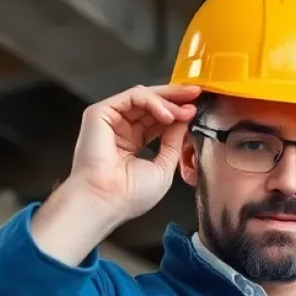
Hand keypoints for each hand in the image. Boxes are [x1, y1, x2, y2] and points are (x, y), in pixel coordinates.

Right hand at [68, 83, 200, 221]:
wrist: (106, 200)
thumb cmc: (129, 195)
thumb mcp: (164, 167)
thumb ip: (173, 142)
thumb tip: (183, 120)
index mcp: (132, 146)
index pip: (157, 121)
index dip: (177, 114)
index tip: (195, 110)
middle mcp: (120, 131)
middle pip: (150, 105)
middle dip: (175, 99)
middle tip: (195, 95)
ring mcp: (110, 121)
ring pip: (142, 97)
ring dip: (167, 101)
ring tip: (184, 110)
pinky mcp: (100, 113)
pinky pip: (132, 97)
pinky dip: (153, 102)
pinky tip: (168, 115)